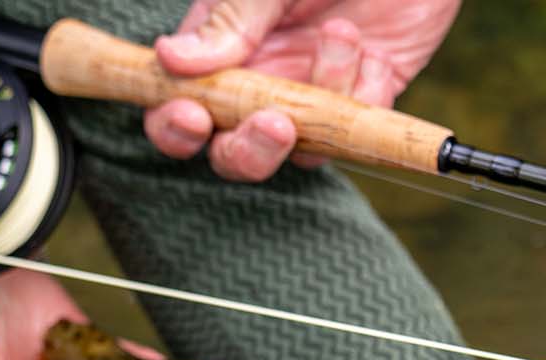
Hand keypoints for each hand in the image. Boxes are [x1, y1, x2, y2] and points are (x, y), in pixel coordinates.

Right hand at [144, 0, 460, 180]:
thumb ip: (230, 21)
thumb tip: (170, 59)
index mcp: (220, 43)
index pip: (175, 103)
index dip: (174, 125)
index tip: (193, 117)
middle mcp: (261, 76)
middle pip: (232, 149)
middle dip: (247, 150)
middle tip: (275, 123)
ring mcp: (311, 92)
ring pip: (297, 152)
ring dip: (318, 112)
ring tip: (343, 34)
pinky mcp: (363, 99)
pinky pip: (354, 131)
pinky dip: (365, 94)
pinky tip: (375, 51)